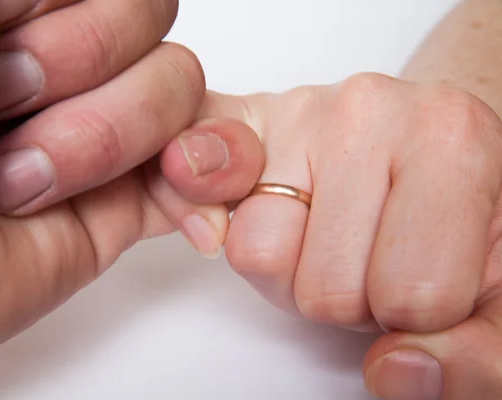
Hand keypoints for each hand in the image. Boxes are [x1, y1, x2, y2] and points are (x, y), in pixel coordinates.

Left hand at [0, 0, 262, 387]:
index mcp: (15, 11)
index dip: (65, 15)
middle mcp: (63, 65)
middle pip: (150, 23)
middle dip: (75, 69)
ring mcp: (102, 132)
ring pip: (177, 91)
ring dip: (99, 139)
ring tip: (18, 181)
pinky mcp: (125, 200)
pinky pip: (198, 170)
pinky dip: (198, 177)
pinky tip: (175, 192)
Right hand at [153, 73, 501, 399]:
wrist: (429, 147)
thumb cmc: (466, 214)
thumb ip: (481, 355)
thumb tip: (397, 372)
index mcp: (453, 143)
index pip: (412, 298)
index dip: (417, 318)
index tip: (430, 280)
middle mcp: (369, 107)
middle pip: (326, 285)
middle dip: (351, 299)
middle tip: (378, 257)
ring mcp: (297, 109)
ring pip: (258, 255)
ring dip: (293, 274)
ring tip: (334, 238)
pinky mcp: (245, 121)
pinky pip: (188, 183)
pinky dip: (204, 212)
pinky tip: (247, 220)